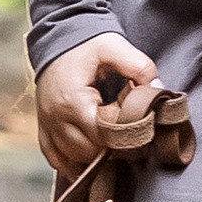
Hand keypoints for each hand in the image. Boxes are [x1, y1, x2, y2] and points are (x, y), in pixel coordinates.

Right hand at [35, 32, 157, 171]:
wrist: (57, 38)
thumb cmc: (87, 44)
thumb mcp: (115, 46)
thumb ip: (140, 67)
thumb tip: (159, 91)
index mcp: (73, 100)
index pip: (101, 136)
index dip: (122, 137)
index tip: (138, 130)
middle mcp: (56, 117)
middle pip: (86, 152)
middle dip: (109, 149)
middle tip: (128, 138)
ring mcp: (46, 125)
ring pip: (71, 159)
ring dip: (92, 157)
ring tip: (111, 145)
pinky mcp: (42, 127)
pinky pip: (54, 158)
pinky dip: (70, 163)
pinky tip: (88, 162)